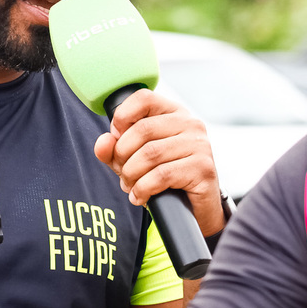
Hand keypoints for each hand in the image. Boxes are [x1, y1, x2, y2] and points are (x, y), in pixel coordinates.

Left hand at [94, 89, 225, 236]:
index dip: (122, 117)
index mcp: (174, 113)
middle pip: (142, 129)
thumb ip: (114, 150)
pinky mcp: (203, 169)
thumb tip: (103, 141)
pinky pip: (161, 175)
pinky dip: (142, 189)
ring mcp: (200, 145)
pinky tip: (139, 196)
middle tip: (122, 172)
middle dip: (122, 155)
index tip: (116, 138)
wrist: (194, 209)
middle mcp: (191, 124)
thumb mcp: (133, 161)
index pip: (144, 98)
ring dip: (131, 175)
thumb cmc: (164, 180)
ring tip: (130, 186)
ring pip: (150, 154)